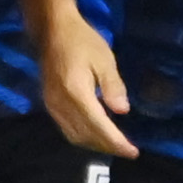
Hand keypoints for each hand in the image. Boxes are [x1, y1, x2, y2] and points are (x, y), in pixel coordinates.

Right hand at [39, 12, 136, 158]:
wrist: (52, 30)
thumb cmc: (82, 40)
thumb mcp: (104, 59)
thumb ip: (113, 86)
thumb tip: (122, 111)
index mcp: (76, 92)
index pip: (98, 126)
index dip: (116, 142)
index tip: (133, 152)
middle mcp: (61, 104)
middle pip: (85, 135)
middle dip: (107, 146)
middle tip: (128, 151)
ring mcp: (52, 105)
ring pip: (74, 135)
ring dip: (95, 144)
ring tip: (114, 146)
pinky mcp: (49, 104)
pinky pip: (66, 128)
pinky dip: (83, 136)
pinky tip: (96, 133)